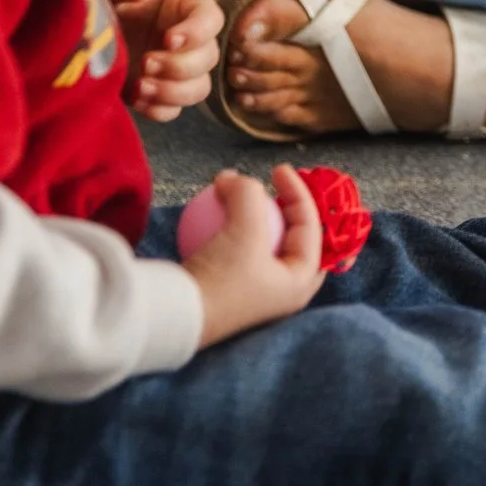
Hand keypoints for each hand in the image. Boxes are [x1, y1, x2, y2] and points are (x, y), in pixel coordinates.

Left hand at [101, 0, 220, 123]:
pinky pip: (173, 111)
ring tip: (140, 86)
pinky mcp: (159, 96)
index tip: (169, 38)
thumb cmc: (98, 2)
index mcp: (184, 8)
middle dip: (180, 65)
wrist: (78, 37)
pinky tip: (134, 98)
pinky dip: (157, 108)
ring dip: (173, 91)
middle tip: (146, 62)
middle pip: (209, 58)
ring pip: (199, 88)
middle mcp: (187, 41)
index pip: (212, 19)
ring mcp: (175, 71)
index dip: (198, 32)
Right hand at [184, 166, 325, 347]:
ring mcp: (252, 290)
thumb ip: (248, 194)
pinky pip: (232, 248)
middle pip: (291, 235)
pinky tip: (210, 209)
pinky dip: (226, 226)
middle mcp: (282, 290)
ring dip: (246, 211)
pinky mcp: (225, 287)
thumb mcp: (245, 228)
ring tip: (231, 189)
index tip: (277, 168)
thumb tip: (233, 179)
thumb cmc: (222, 278)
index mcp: (300, 281)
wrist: (175, 317)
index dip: (297, 191)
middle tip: (267, 183)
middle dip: (281, 204)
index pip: (310, 226)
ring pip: (259, 240)